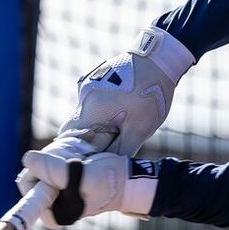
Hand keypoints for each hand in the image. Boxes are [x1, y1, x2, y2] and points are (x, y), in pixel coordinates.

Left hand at [17, 151, 157, 227]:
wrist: (131, 180)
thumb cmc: (109, 181)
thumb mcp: (80, 175)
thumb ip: (52, 170)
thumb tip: (27, 159)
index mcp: (54, 214)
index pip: (29, 189)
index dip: (38, 172)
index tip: (56, 164)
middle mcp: (55, 207)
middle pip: (35, 178)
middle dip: (48, 163)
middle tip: (70, 160)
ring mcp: (61, 195)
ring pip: (45, 170)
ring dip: (57, 159)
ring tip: (77, 159)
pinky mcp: (68, 184)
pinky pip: (55, 168)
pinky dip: (63, 159)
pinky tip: (79, 159)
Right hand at [62, 27, 195, 156]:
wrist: (159, 58)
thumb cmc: (150, 94)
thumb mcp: (140, 129)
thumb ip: (121, 151)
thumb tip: (110, 170)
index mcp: (90, 110)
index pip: (69, 139)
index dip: (75, 155)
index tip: (85, 165)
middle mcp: (84, 96)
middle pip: (75, 128)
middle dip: (86, 143)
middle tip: (103, 152)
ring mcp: (88, 85)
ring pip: (86, 115)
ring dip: (97, 126)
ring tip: (118, 129)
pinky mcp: (97, 78)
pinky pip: (94, 102)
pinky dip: (102, 112)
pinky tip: (121, 112)